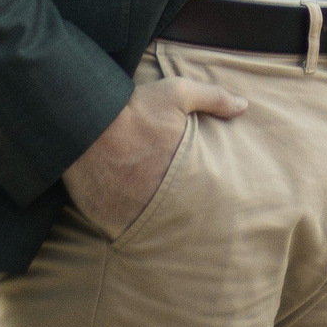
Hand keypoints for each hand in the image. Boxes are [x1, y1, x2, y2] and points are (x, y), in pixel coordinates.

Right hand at [61, 75, 246, 238]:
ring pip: (149, 229)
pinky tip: (125, 214)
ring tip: (152, 213)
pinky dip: (124, 226)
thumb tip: (244, 106)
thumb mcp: (176, 93)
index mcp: (180, 174)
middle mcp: (157, 200)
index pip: (204, 199)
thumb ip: (213, 98)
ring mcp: (129, 213)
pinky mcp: (104, 220)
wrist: (82, 122)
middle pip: (178, 219)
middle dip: (179, 215)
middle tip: (178, 208)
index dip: (204, 198)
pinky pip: (119, 232)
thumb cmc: (132, 109)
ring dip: (152, 222)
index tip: (201, 193)